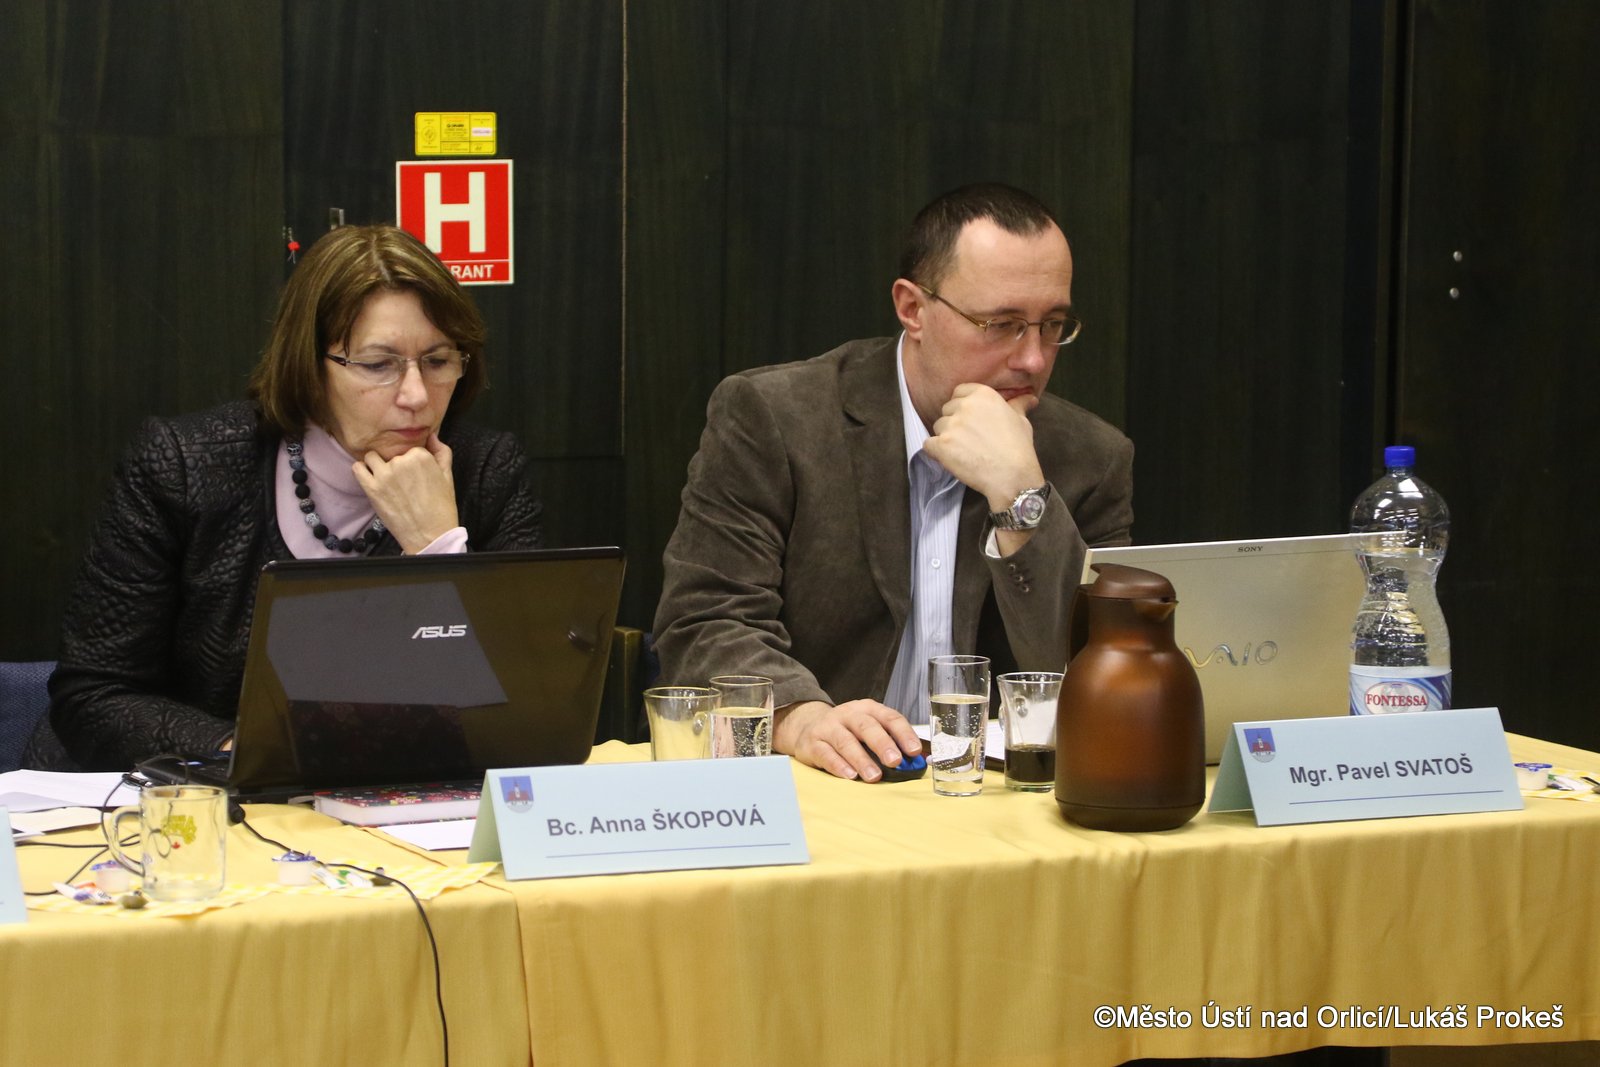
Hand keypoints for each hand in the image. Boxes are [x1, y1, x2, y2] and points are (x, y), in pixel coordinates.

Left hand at [352, 433, 459, 552]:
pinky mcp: (372, 488)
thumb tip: (432, 436)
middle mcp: (400, 461)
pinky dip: (362, 471)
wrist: (430, 534)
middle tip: (402, 481)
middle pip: (391, 453)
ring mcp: (384, 475)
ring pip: (371, 457)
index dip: (411, 460)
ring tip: (385, 478)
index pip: (410, 448)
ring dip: (376, 464)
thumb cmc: (441, 508)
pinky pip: (358, 468)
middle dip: (395, 463)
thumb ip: (442, 452)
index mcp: (420, 456)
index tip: (415, 474)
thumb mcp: (448, 476)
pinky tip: (371, 479)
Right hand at [773, 699, 923, 781]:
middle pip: (867, 727)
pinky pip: (826, 753)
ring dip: (861, 759)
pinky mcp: (812, 743)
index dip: (903, 733)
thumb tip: (921, 762)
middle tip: (895, 761)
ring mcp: (829, 727)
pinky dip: (838, 765)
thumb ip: (892, 743)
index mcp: (868, 709)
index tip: (914, 751)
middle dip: (883, 744)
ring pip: (846, 741)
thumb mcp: (869, 729)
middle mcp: (848, 714)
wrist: (806, 725)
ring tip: (874, 776)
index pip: (890, 717)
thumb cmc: (848, 731)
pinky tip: (849, 776)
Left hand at [922, 383, 1045, 509]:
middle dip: (954, 423)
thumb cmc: (1018, 447)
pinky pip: (928, 445)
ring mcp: (951, 425)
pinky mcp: (941, 445)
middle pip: (947, 410)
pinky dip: (936, 452)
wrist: (1012, 475)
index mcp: (982, 394)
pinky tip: (952, 459)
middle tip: (970, 439)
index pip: (959, 392)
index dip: (962, 406)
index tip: (971, 420)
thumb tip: (1030, 398)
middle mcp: (964, 406)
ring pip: (937, 427)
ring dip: (946, 438)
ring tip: (964, 452)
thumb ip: (1018, 405)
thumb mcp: (1021, 421)